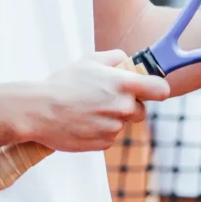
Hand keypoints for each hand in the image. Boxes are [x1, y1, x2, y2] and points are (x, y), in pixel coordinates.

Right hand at [8, 50, 169, 152]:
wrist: (39, 110)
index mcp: (125, 85)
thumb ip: (115, 58)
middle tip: (105, 99)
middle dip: (128, 106)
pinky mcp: (103, 143)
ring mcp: (114, 128)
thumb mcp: (90, 60)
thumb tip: (127, 62)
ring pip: (121, 124)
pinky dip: (99, 131)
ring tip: (86, 110)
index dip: (157, 89)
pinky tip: (82, 122)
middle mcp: (124, 107)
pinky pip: (109, 137)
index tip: (151, 90)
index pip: (161, 90)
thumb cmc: (64, 83)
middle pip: (140, 111)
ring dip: (110, 119)